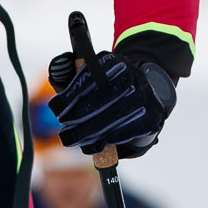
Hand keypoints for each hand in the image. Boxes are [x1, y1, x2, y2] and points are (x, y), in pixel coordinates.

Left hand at [47, 43, 176, 157]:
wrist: (143, 94)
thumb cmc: (107, 88)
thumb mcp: (92, 77)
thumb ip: (72, 81)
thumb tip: (57, 94)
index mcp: (113, 62)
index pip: (90, 77)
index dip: (70, 95)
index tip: (56, 110)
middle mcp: (131, 76)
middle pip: (102, 99)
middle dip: (78, 118)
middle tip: (64, 132)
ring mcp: (144, 97)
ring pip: (112, 119)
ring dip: (88, 133)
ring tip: (73, 140)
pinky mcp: (151, 118)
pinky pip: (124, 133)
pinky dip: (104, 141)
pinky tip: (91, 146)